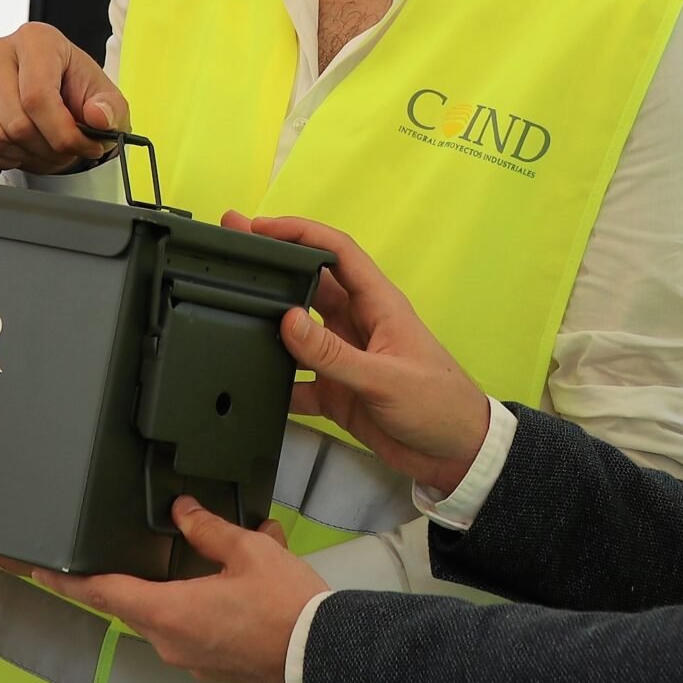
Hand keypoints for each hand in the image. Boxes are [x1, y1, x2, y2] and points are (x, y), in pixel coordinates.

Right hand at [0, 22, 128, 173]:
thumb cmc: (75, 92)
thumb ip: (111, 108)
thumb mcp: (105, 97)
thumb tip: (98, 118)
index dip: (62, 134)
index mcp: (35, 39)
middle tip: (64, 152)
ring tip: (42, 149)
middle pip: (15, 122)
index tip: (84, 147)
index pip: (38, 97)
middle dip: (47, 149)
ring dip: (23, 156)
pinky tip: (17, 149)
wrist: (49, 93)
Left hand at [36, 497, 321, 682]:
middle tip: (148, 548)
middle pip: (136, 603)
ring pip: (168, 615)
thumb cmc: (286, 609)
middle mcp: (171, 642)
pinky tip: (235, 584)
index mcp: (169, 612)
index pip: (103, 593)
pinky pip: (193, 630)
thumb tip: (184, 511)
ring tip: (221, 558)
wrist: (321, 658)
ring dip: (182, 587)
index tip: (43, 571)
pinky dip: (203, 605)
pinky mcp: (212, 667)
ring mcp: (191, 659)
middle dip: (141, 574)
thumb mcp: (250, 550)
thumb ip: (209, 529)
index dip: (69, 581)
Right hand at [228, 213, 491, 497]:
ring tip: (225, 315)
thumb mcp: (385, 378)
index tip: (259, 227)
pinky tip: (248, 383)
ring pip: (298, 333)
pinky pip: (298, 381)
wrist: (456, 455)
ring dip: (268, 326)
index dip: (300, 233)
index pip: (336, 252)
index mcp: (378, 305)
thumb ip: (332, 353)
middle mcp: (357, 325)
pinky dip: (276, 383)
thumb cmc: (439, 403)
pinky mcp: (337, 392)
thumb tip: (286, 319)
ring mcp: (345, 358)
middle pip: (308, 287)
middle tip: (229, 257)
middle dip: (273, 271)